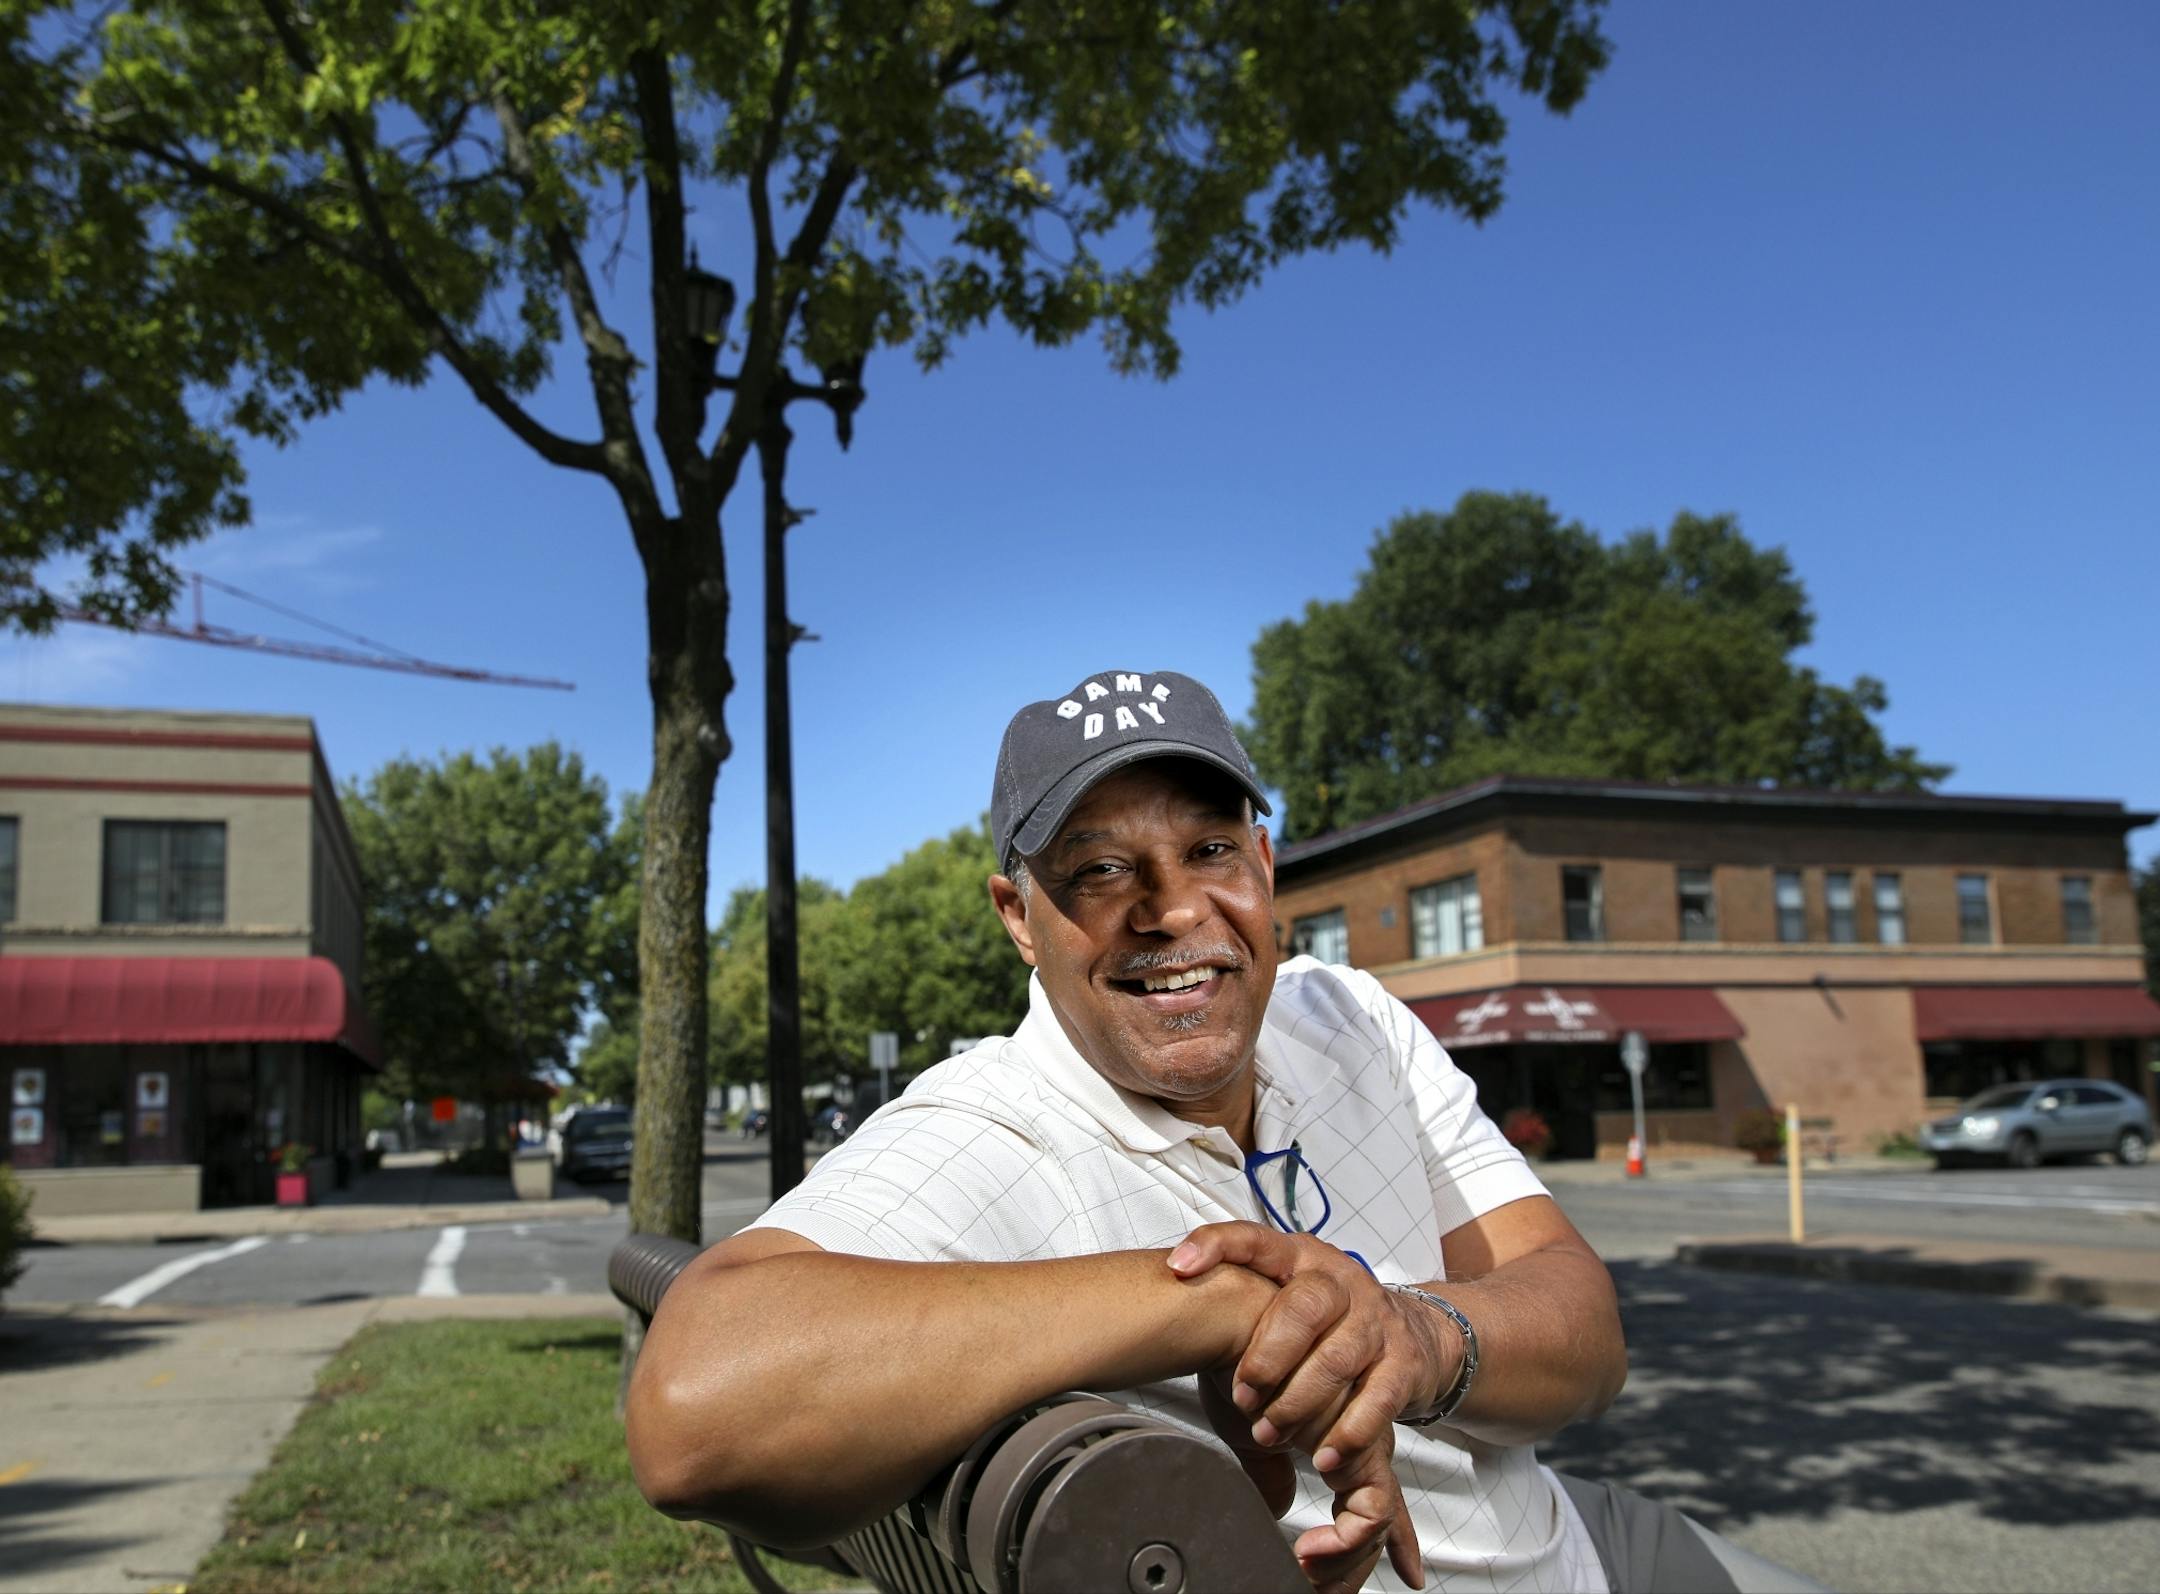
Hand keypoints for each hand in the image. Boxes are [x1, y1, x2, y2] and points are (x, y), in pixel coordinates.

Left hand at [1169, 1224, 1454, 1590]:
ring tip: (1269, 1435)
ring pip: (1338, 1355)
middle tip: (1241, 1399)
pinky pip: (1378, 1397)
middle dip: (1267, 1355)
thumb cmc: (1321, 1328)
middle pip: (1304, 1305)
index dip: (1215, 1246)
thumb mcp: (1278, 1304)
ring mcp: (1375, 1318)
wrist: (1412, 1334)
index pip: (1254, 1239)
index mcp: (1297, 1258)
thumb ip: (1232, 1310)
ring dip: (1299, 1402)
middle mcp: (1339, 1279)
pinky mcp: (1403, 1361)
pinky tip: (1324, 1457)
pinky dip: (1348, 1431)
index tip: (1178, 1266)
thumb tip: (1153, 1327)